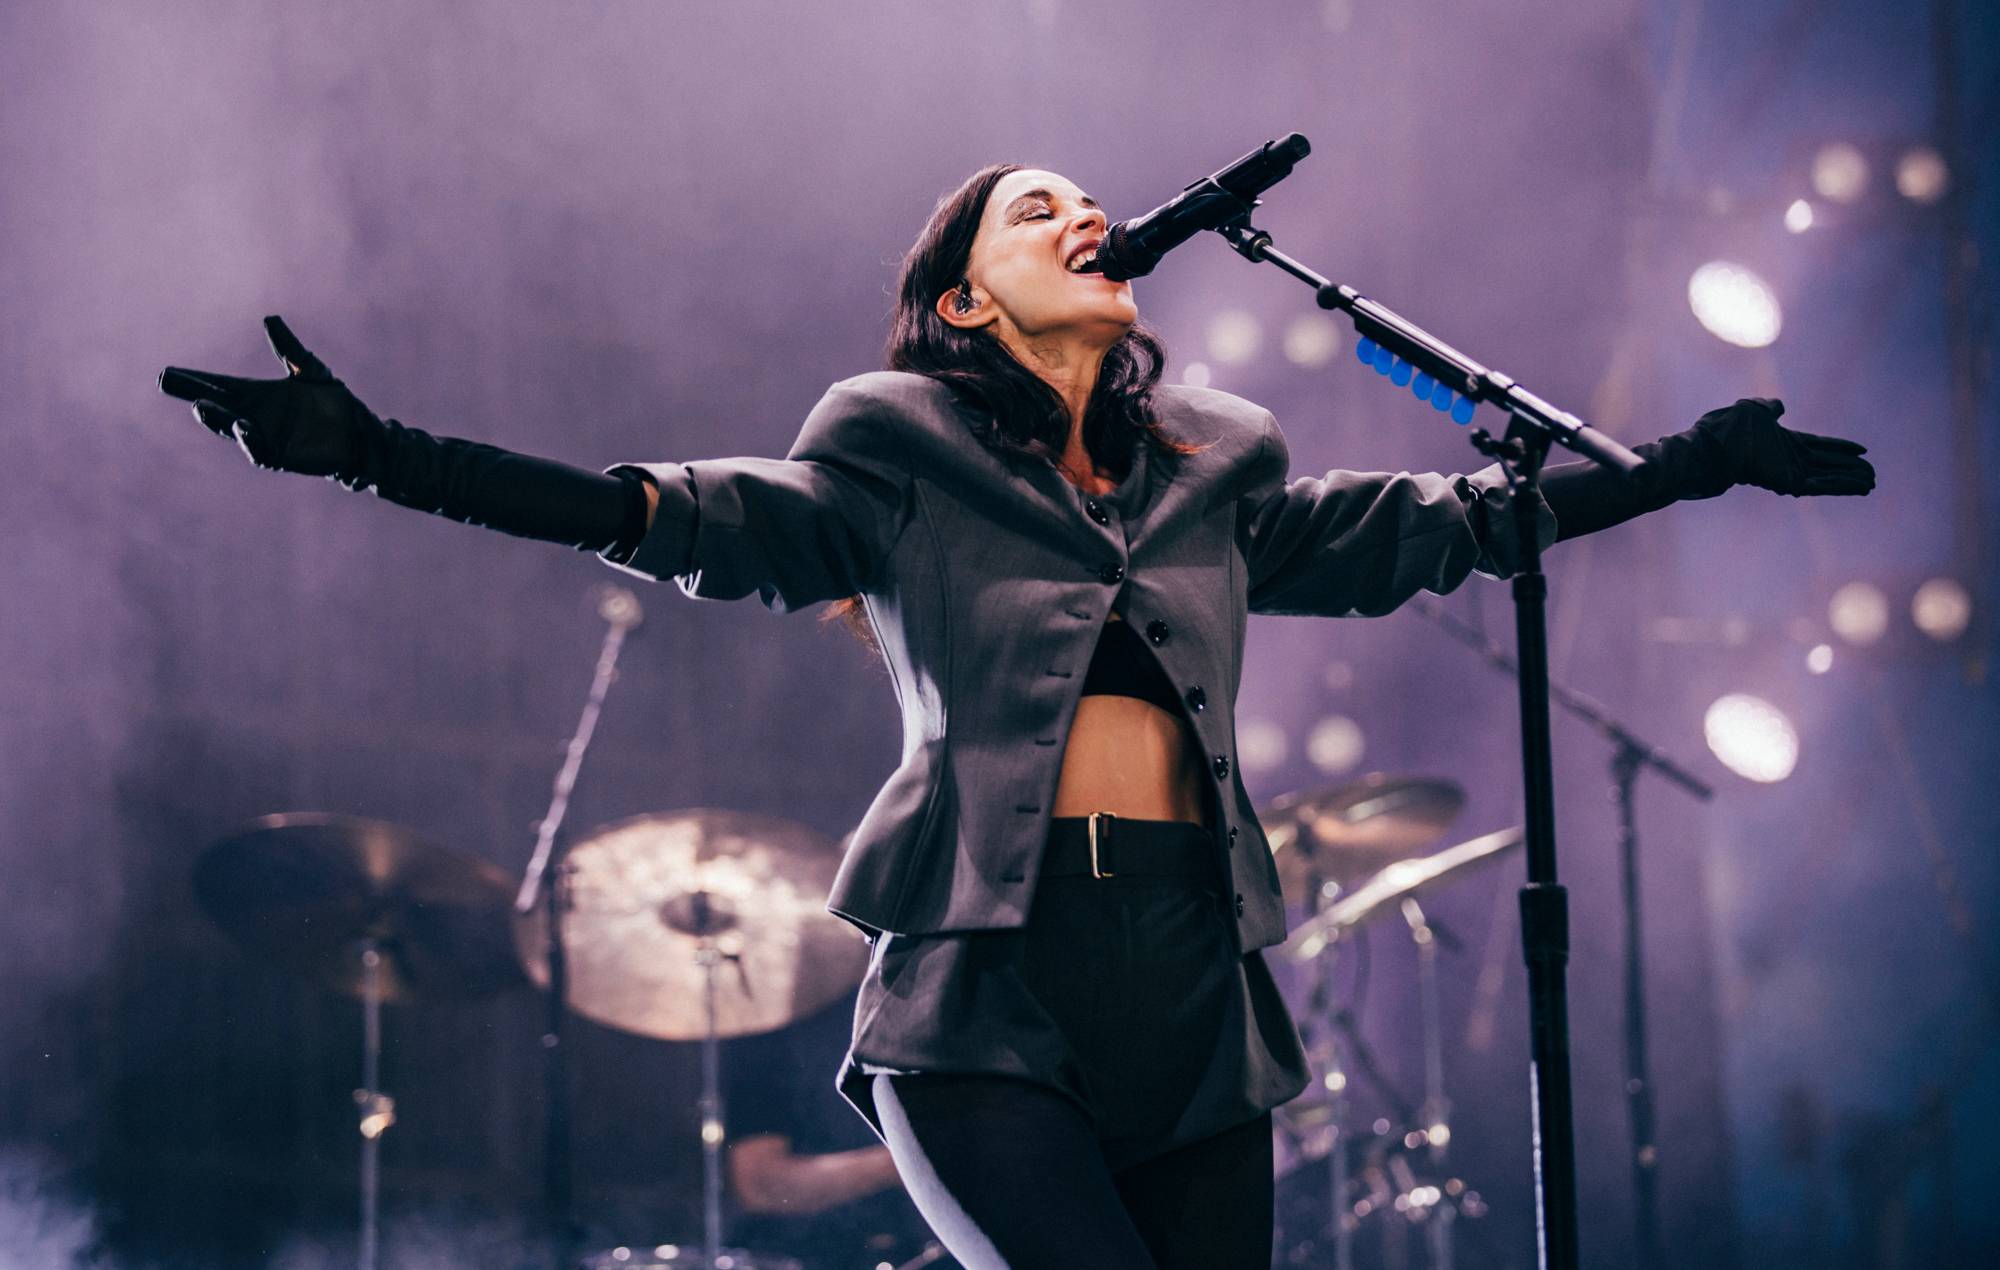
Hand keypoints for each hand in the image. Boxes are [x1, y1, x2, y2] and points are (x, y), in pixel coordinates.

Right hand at [160, 316, 382, 480]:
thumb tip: (270, 319)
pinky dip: (248, 438)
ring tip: (201, 404)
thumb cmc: (335, 404)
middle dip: (193, 394)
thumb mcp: (311, 370)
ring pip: (231, 428)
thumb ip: (289, 349)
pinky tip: (242, 425)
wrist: (362, 433)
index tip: (167, 372)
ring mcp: (265, 438)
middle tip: (170, 382)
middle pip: (215, 405)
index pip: (217, 385)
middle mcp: (254, 417)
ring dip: (216, 418)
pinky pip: (258, 450)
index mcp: (256, 396)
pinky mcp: (281, 456)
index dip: (192, 380)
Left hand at [1691, 397, 1874, 497]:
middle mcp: (1789, 458)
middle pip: (1828, 464)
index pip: (1819, 445)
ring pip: (1828, 478)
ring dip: (1850, 480)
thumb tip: (1777, 406)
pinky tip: (1860, 487)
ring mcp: (1789, 472)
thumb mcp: (1753, 410)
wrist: (1713, 446)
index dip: (1840, 447)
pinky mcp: (1788, 484)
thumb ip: (1769, 408)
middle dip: (1850, 468)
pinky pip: (1820, 486)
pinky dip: (1840, 486)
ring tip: (1872, 483)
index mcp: (1783, 441)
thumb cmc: (1727, 428)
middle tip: (1873, 473)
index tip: (1862, 450)